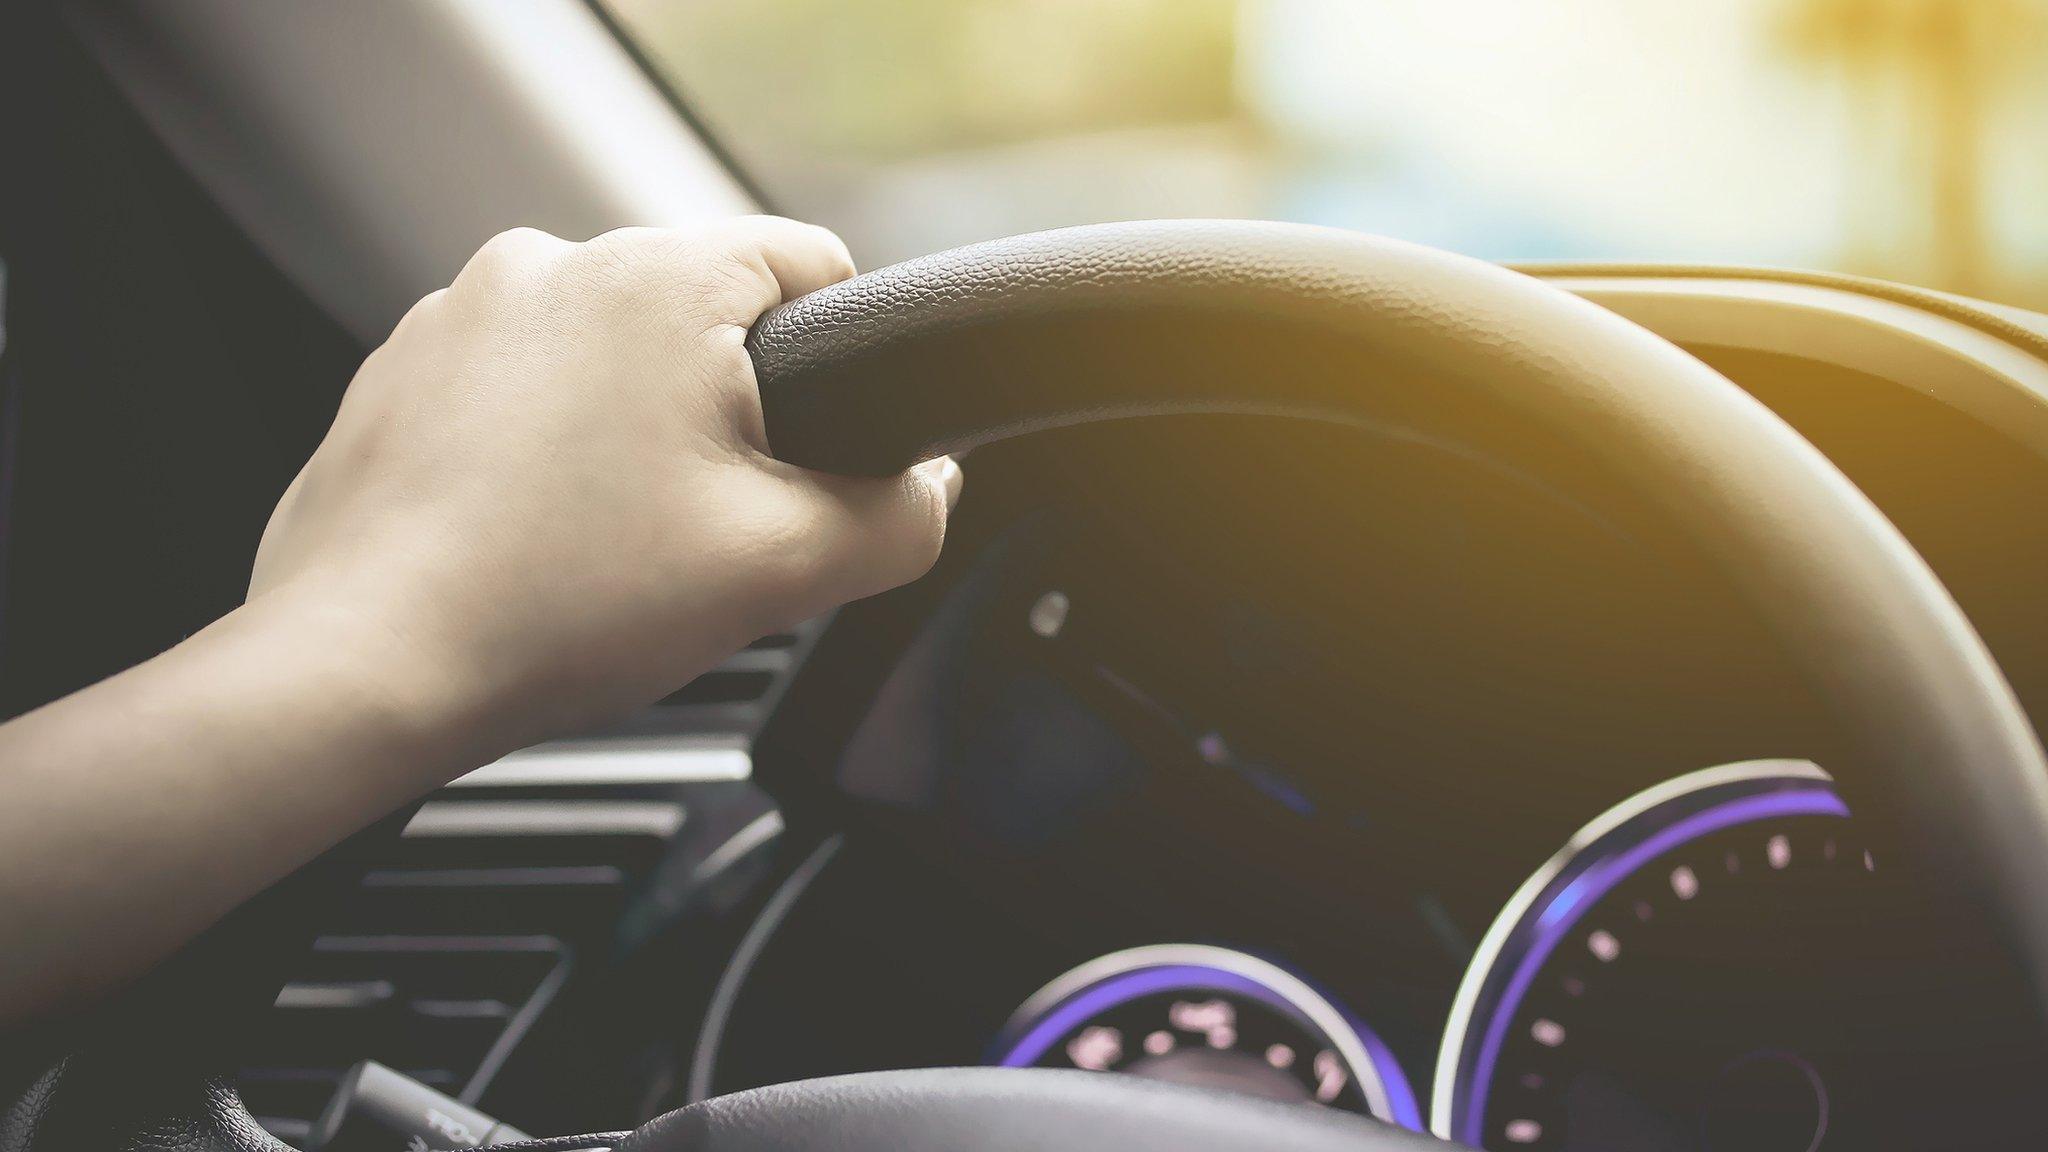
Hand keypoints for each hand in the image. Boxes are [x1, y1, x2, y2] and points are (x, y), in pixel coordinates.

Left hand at [248, 217, 959, 754]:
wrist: (366, 671)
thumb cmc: (558, 607)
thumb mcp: (784, 569)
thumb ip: (901, 516)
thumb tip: (929, 485)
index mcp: (656, 281)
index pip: (813, 265)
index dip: (846, 363)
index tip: (819, 454)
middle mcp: (548, 265)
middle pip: (705, 321)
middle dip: (725, 418)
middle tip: (706, 529)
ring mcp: (458, 315)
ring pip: (607, 360)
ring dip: (630, 435)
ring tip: (609, 546)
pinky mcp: (400, 374)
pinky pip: (517, 392)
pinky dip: (542, 454)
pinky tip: (535, 541)